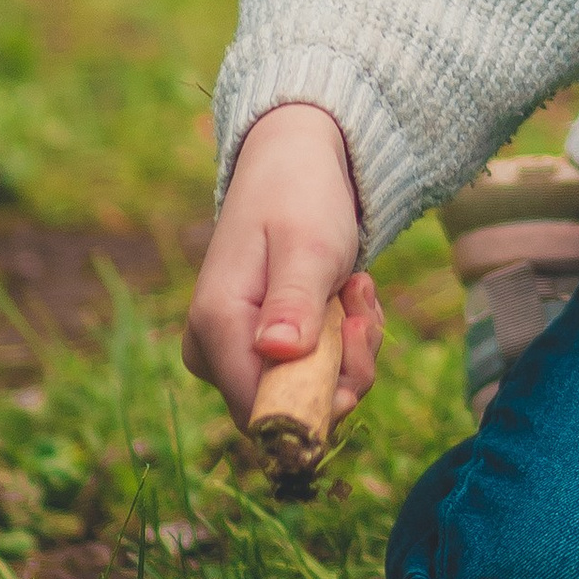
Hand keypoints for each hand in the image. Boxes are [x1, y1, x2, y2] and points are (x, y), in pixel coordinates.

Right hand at [182, 103, 381, 433]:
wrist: (294, 166)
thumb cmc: (299, 198)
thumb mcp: (308, 243)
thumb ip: (294, 300)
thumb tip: (277, 352)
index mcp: (217, 327)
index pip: (262, 412)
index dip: (320, 403)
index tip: (359, 343)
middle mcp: (216, 351)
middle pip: (291, 407)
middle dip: (345, 366)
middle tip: (361, 302)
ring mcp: (238, 353)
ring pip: (311, 392)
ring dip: (353, 347)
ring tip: (356, 286)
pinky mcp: (264, 350)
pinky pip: (317, 372)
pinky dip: (348, 340)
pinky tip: (350, 292)